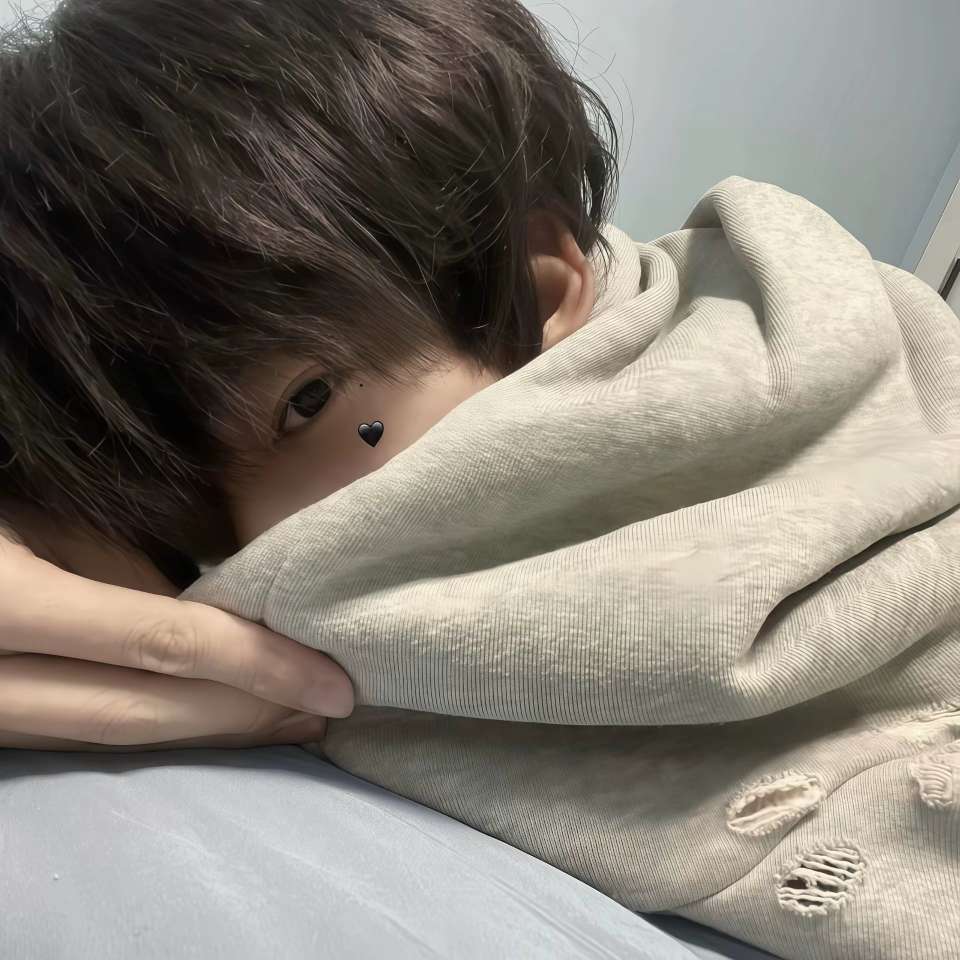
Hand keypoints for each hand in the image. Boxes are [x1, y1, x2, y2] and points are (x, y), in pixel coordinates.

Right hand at [0, 501, 352, 751]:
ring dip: (212, 732)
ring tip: (290, 718)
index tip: (336, 681)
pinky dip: (159, 727)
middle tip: (329, 705)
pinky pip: (84, 734)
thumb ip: (112, 561)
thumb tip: (208, 609)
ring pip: (115, 738)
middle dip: (247, 715)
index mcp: (1, 606)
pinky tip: (211, 717)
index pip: (161, 644)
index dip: (257, 665)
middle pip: (144, 712)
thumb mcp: (29, 506)